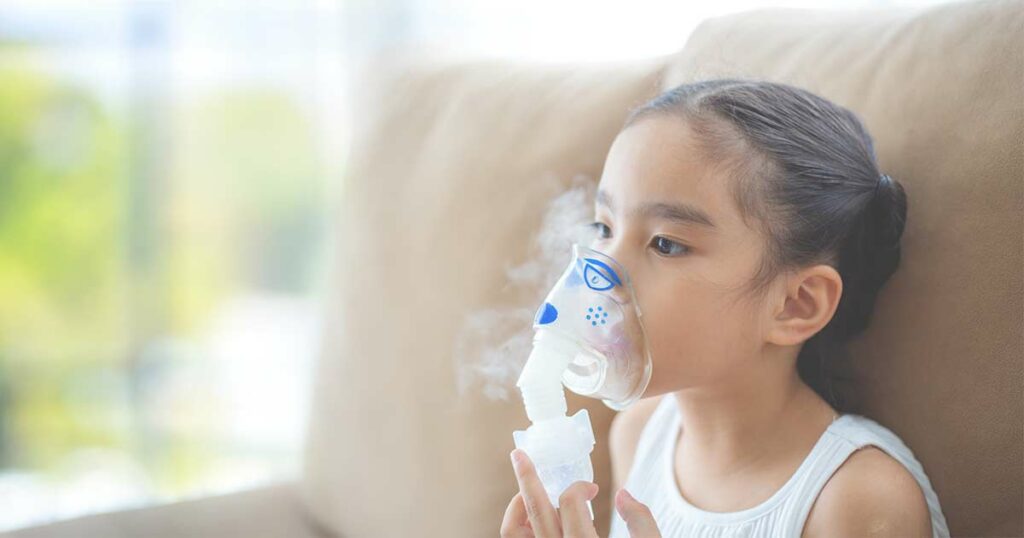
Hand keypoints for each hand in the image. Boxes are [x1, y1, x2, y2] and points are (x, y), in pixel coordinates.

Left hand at [501, 448, 660, 537]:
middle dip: (526, 477)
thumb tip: (623, 494)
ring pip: (513, 533)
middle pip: (534, 511)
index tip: (592, 488)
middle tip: (519, 454)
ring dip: (519, 507)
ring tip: (528, 492)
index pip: (571, 503)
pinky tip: (533, 521)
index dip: (580, 487)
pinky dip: (520, 530)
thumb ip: (643, 524)